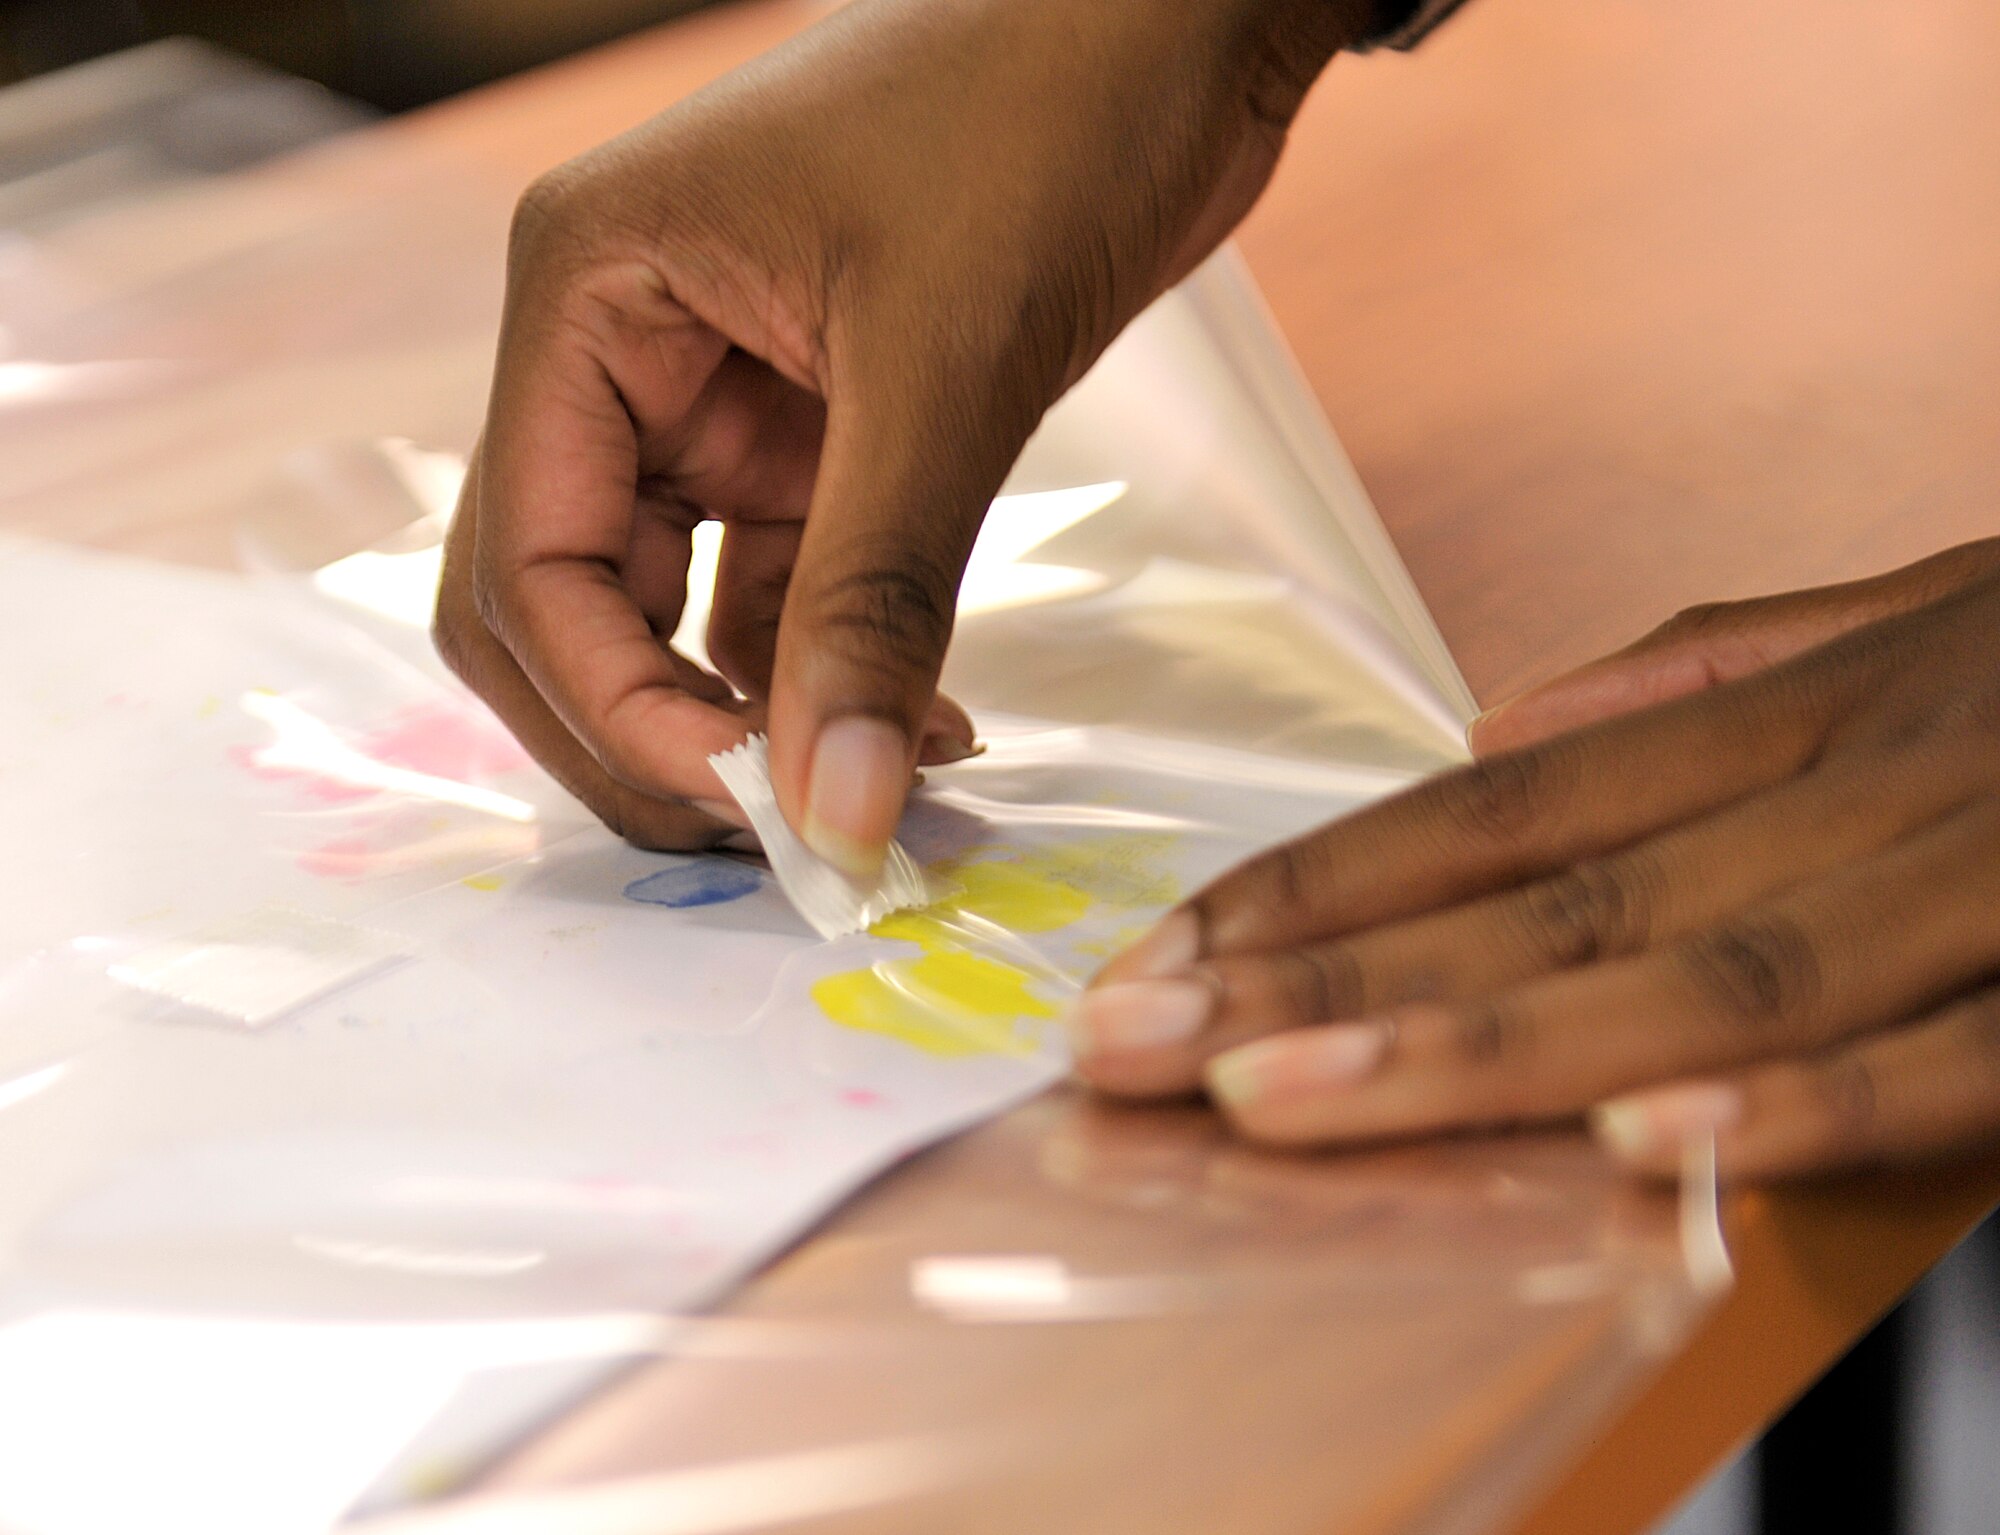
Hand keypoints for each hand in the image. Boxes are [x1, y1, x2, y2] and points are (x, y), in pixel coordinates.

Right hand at [434, 0, 1367, 869]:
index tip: (752, 806)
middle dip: (658, 738)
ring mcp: (714, 396)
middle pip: (566, 609)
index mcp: (587, 294)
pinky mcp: (812, 428)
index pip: (523, 564)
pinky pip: (782, 588)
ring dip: (755, 720)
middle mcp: (621, 352)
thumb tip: (835, 812)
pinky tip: (919, 727)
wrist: (1172, 21)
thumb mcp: (946, 367)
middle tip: (788, 838)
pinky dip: (829, 670)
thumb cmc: (1043, 109)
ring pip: (674, 614)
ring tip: (880, 793)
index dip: (615, 711)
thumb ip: (877, 599)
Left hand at [1074, 540, 1999, 1180]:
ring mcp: (1990, 865)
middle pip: (1545, 896)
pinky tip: (1640, 1140)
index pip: (1497, 812)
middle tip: (1131, 1043)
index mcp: (1799, 715)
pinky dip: (1804, 1093)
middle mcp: (1860, 777)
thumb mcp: (1908, 624)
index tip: (1161, 958)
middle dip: (1320, 978)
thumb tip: (1508, 730)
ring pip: (1699, 963)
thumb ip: (1709, 676)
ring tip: (1277, 1097)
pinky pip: (1957, 1047)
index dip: (1314, 887)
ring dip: (1479, 1041)